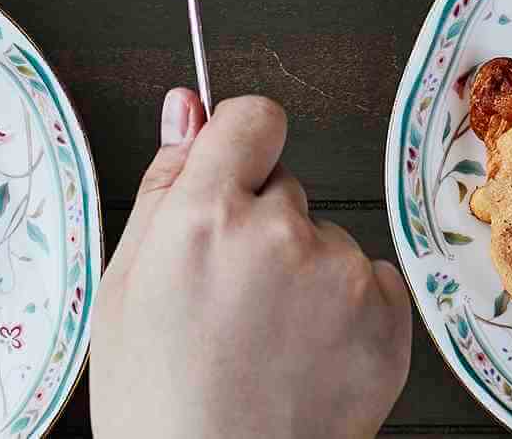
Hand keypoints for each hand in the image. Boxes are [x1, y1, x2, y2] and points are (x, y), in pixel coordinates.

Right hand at [91, 90, 410, 438]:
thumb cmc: (161, 405)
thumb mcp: (125, 289)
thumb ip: (163, 185)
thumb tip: (186, 105)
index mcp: (207, 216)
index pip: (252, 117)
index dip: (240, 151)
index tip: (233, 183)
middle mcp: (281, 233)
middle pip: (286, 188)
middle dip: (262, 228)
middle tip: (232, 302)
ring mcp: (341, 274)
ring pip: (326, 239)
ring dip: (305, 274)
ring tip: (266, 345)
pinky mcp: (386, 317)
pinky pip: (369, 279)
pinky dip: (346, 310)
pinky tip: (307, 357)